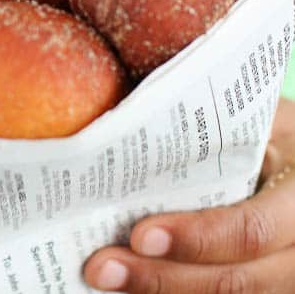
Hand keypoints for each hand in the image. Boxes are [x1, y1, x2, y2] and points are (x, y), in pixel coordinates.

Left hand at [84, 98, 294, 292]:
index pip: (253, 230)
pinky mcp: (270, 285)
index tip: (139, 234)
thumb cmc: (275, 132)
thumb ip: (217, 123)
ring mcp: (288, 277)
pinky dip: (175, 293)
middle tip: (102, 268)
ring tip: (107, 277)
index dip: (197, 238)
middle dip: (162, 278)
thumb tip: (127, 104)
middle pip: (236, 281)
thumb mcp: (264, 119)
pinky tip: (134, 284)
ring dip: (160, 291)